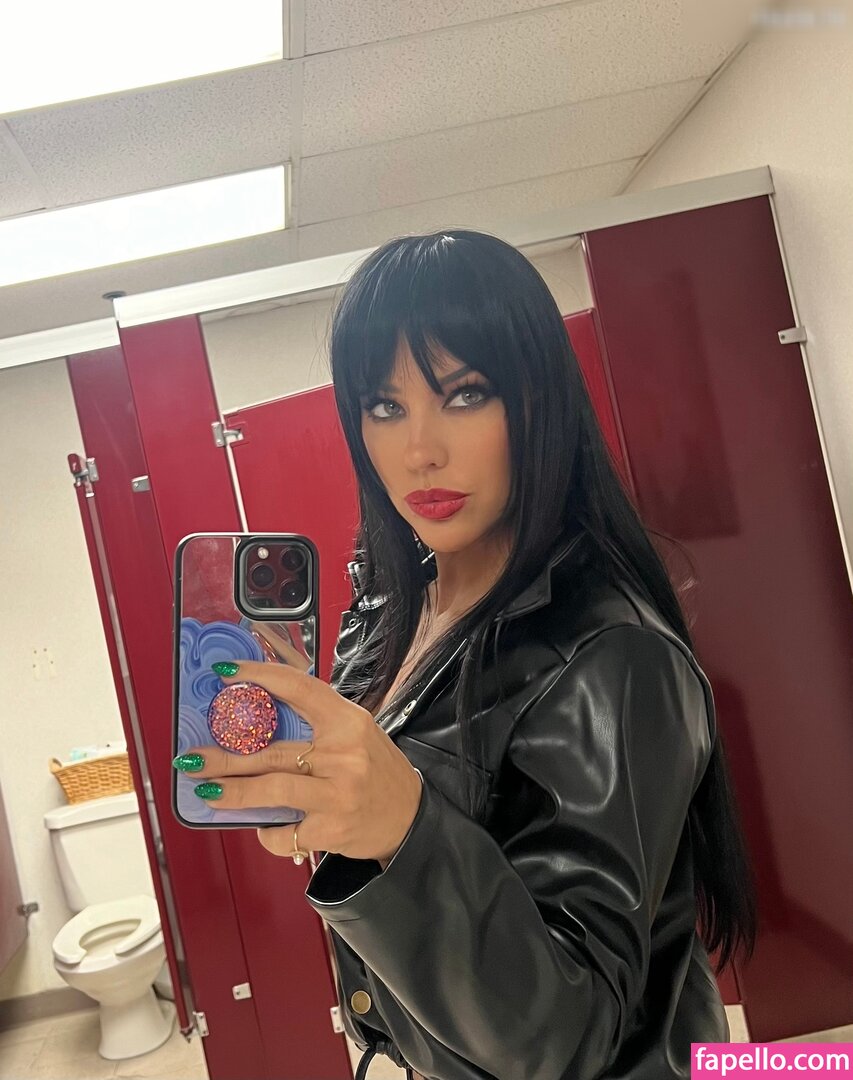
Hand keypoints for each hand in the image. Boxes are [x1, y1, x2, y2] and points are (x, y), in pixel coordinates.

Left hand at [176, 660, 423, 864]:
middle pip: (271, 751)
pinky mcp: (331, 830)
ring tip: (205, 790)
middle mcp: (343, 755)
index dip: (258, 676)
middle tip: (192, 756)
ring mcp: (337, 794)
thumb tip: (255, 719)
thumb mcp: (355, 734)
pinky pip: (285, 832)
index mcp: (348, 721)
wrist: (410, 818)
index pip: (298, 688)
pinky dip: (268, 833)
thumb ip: (316, 723)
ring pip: (271, 791)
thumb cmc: (376, 770)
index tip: (225, 673)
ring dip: (231, 792)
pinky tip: (263, 827)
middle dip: (225, 756)